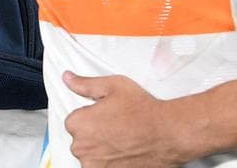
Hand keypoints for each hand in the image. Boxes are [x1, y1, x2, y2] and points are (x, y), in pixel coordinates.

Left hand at [63, 72, 189, 167]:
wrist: (168, 134)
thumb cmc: (143, 111)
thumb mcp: (112, 86)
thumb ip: (85, 84)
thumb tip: (68, 78)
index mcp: (79, 124)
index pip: (74, 121)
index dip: (91, 116)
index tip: (106, 115)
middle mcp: (82, 147)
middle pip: (81, 140)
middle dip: (95, 134)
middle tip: (117, 126)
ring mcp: (94, 165)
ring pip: (91, 156)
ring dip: (102, 150)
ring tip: (123, 140)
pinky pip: (102, 167)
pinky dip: (111, 162)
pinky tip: (125, 152)